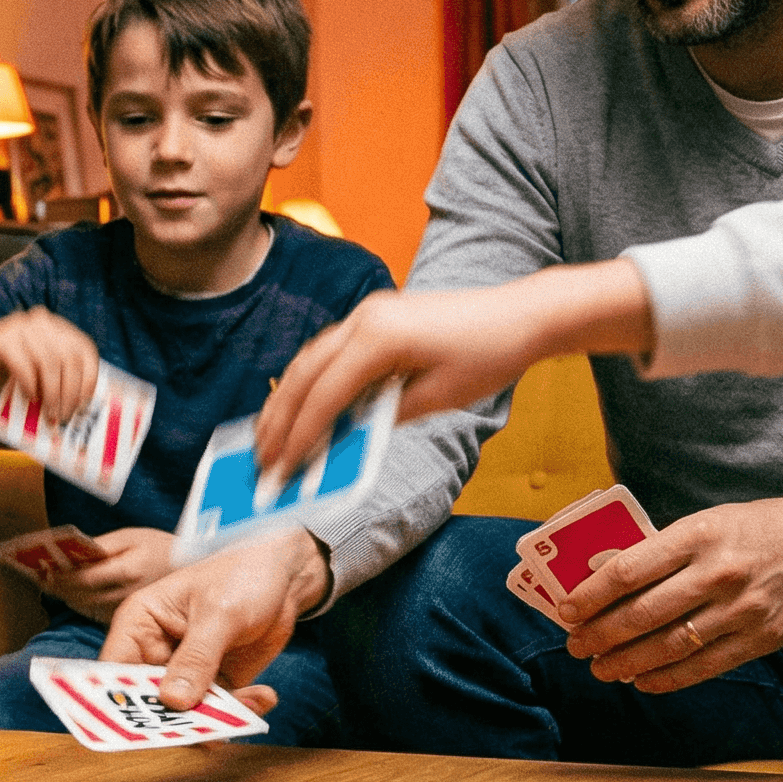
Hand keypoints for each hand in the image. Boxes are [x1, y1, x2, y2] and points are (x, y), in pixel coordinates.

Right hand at [0, 308, 98, 419]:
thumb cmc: (4, 373)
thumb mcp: (38, 373)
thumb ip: (58, 379)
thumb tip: (82, 409)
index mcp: (56, 328)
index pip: (85, 349)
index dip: (89, 378)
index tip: (85, 405)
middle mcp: (42, 322)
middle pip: (69, 357)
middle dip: (70, 392)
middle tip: (64, 417)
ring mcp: (20, 327)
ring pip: (49, 362)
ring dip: (52, 393)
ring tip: (49, 415)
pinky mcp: (0, 339)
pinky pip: (23, 364)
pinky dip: (30, 384)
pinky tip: (29, 398)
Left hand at [37, 528, 175, 622]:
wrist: (191, 567)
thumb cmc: (160, 547)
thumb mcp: (131, 536)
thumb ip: (101, 545)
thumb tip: (71, 553)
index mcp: (129, 570)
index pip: (85, 577)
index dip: (60, 575)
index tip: (42, 568)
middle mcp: (128, 593)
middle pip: (81, 595)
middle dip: (57, 586)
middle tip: (38, 576)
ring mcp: (128, 607)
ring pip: (85, 607)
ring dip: (64, 596)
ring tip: (47, 583)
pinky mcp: (128, 615)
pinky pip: (95, 612)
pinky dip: (78, 602)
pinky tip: (68, 592)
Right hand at [102, 527, 329, 711]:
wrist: (284, 576)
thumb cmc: (241, 576)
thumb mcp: (219, 613)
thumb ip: (196, 657)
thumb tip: (173, 701)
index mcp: (140, 624)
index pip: (113, 669)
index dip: (116, 701)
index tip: (135, 729)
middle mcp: (155, 652)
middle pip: (147, 700)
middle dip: (175, 720)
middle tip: (206, 731)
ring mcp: (185, 672)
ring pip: (185, 714)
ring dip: (216, 719)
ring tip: (251, 706)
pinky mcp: (214, 684)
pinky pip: (218, 712)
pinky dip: (241, 711)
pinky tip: (264, 695)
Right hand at [257, 263, 652, 483]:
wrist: (522, 313)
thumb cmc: (489, 354)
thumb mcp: (438, 398)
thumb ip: (385, 417)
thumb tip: (342, 440)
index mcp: (379, 337)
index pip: (325, 393)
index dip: (300, 434)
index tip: (282, 468)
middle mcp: (363, 319)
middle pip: (304, 374)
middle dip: (279, 419)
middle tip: (260, 458)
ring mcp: (365, 315)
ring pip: (309, 361)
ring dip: (287, 400)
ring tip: (269, 438)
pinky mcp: (373, 319)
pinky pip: (327, 354)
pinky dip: (310, 384)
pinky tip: (300, 409)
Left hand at [559, 497, 782, 691]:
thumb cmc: (743, 531)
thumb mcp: (699, 525)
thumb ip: (654, 551)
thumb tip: (596, 576)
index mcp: (697, 536)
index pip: (628, 571)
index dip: (590, 596)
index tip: (566, 611)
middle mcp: (719, 574)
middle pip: (644, 613)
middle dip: (600, 635)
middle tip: (575, 645)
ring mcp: (743, 609)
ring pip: (670, 646)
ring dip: (626, 662)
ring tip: (600, 667)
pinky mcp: (761, 638)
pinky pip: (705, 666)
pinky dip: (667, 678)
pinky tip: (641, 680)